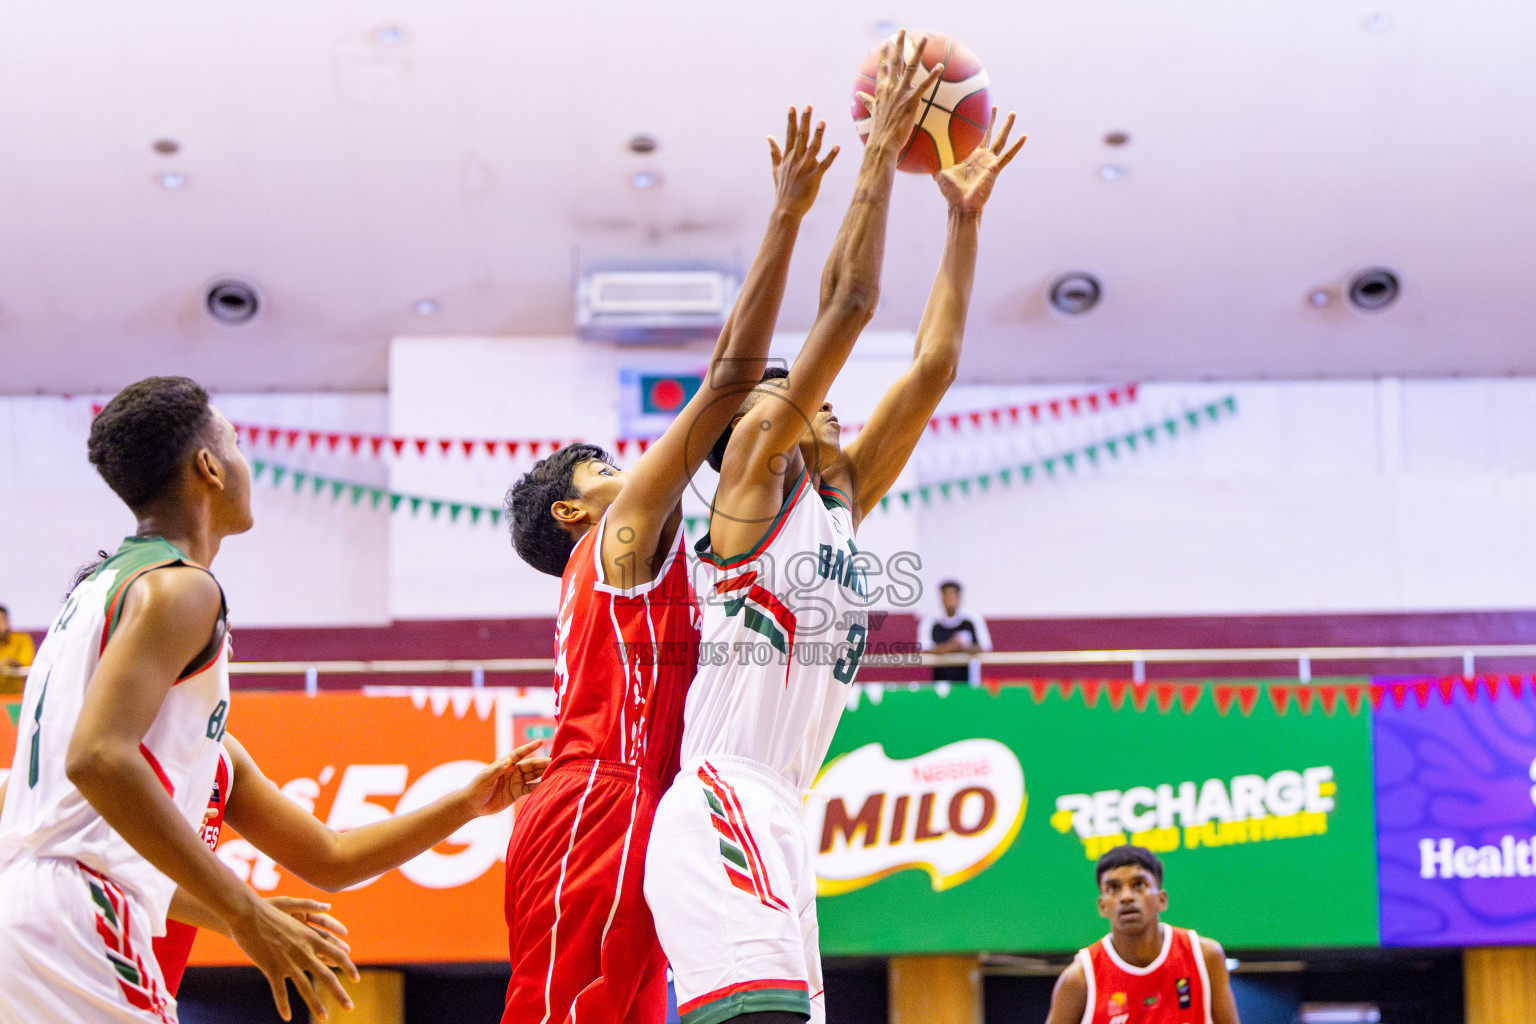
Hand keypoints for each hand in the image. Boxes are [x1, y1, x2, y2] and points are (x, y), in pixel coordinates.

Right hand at [228, 894, 359, 1021]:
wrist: (248, 914)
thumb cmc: (270, 912)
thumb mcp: (296, 914)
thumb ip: (312, 914)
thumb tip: (328, 908)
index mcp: (311, 938)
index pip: (337, 955)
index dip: (348, 968)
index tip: (357, 980)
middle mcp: (304, 951)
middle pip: (326, 975)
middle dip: (339, 993)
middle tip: (350, 1007)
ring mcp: (288, 961)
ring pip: (305, 987)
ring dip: (316, 1004)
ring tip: (324, 1017)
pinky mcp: (271, 968)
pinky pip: (279, 991)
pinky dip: (283, 1005)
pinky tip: (287, 1017)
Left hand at [267, 897, 350, 967]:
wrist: (241, 919)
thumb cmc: (263, 908)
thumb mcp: (284, 904)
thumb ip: (305, 904)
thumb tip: (328, 906)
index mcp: (302, 915)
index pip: (323, 921)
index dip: (335, 927)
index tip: (345, 933)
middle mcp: (299, 928)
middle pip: (320, 937)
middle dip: (333, 944)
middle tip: (347, 952)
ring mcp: (291, 940)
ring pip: (311, 950)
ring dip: (323, 957)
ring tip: (335, 964)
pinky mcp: (282, 950)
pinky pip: (297, 959)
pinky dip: (306, 965)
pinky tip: (314, 972)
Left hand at [462, 739, 549, 815]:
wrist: (473, 805)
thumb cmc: (476, 788)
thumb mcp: (484, 778)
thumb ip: (497, 770)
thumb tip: (509, 761)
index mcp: (505, 764)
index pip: (519, 753)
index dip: (529, 748)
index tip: (540, 742)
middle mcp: (513, 771)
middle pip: (530, 765)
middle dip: (542, 762)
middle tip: (555, 761)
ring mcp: (516, 782)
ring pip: (533, 775)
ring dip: (543, 773)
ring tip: (556, 772)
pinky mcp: (517, 792)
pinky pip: (530, 788)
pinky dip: (539, 787)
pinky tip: (548, 785)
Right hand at [768, 105, 838, 216]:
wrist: (786, 209)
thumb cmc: (782, 189)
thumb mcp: (776, 169)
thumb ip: (774, 152)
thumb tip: (769, 137)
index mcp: (788, 157)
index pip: (789, 135)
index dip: (791, 120)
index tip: (792, 107)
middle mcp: (796, 160)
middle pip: (801, 136)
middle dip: (804, 121)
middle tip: (808, 106)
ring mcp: (805, 168)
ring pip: (812, 148)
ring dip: (818, 135)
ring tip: (822, 122)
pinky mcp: (814, 178)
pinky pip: (824, 165)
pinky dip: (831, 156)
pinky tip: (837, 146)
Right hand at [855, 30, 942, 152]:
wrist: (882, 144)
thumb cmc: (878, 131)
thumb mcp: (872, 112)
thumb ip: (867, 101)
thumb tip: (859, 95)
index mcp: (881, 90)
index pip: (883, 68)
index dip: (884, 54)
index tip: (885, 42)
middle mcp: (890, 88)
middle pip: (895, 61)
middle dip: (898, 44)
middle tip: (901, 30)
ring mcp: (901, 93)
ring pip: (910, 67)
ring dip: (918, 51)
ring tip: (923, 38)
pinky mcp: (911, 101)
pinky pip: (924, 86)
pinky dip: (933, 75)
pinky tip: (941, 66)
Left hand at [935, 108, 1026, 214]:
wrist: (961, 205)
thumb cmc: (950, 192)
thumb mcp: (938, 172)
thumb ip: (931, 160)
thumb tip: (917, 149)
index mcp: (968, 155)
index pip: (970, 136)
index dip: (971, 125)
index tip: (971, 109)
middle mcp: (980, 156)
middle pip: (987, 133)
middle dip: (990, 119)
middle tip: (993, 105)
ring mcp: (989, 161)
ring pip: (1000, 140)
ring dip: (1006, 127)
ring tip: (1013, 113)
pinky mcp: (995, 168)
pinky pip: (1007, 156)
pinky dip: (1016, 147)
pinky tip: (1024, 137)